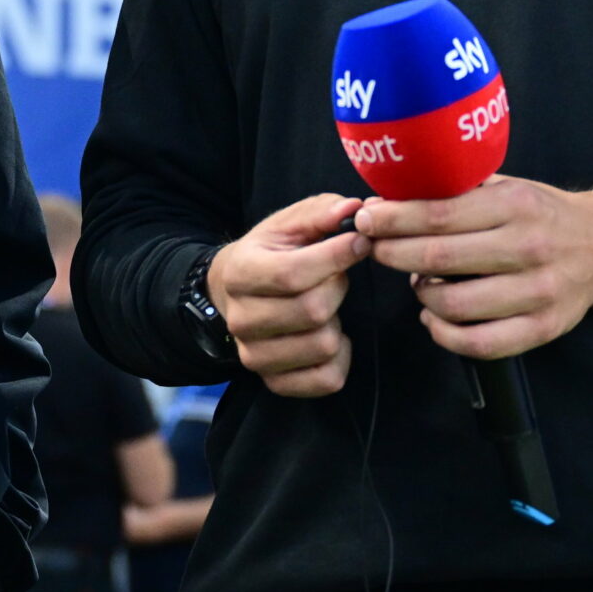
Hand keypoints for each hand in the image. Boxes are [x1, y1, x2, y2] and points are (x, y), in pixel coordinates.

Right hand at [207, 193, 368, 397]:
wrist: (232, 294)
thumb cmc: (269, 254)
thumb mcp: (287, 225)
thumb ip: (320, 213)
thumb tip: (355, 209)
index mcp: (240, 273)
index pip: (292, 273)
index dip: (336, 256)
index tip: (360, 242)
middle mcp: (241, 319)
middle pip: (313, 310)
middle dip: (336, 288)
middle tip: (333, 277)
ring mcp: (255, 356)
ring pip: (324, 344)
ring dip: (337, 322)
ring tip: (325, 306)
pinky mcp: (275, 382)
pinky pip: (328, 379)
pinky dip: (340, 357)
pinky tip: (328, 335)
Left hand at [357, 178, 592, 358]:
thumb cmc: (540, 214)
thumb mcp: (505, 187)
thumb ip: (455, 192)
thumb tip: (387, 199)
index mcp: (515, 205)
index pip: (439, 215)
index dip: (393, 220)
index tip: (366, 220)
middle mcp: (529, 248)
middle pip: (438, 258)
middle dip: (392, 253)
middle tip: (373, 249)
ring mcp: (538, 292)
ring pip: (454, 304)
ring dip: (419, 293)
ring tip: (415, 280)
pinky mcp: (543, 329)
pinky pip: (479, 344)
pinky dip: (444, 334)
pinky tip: (433, 317)